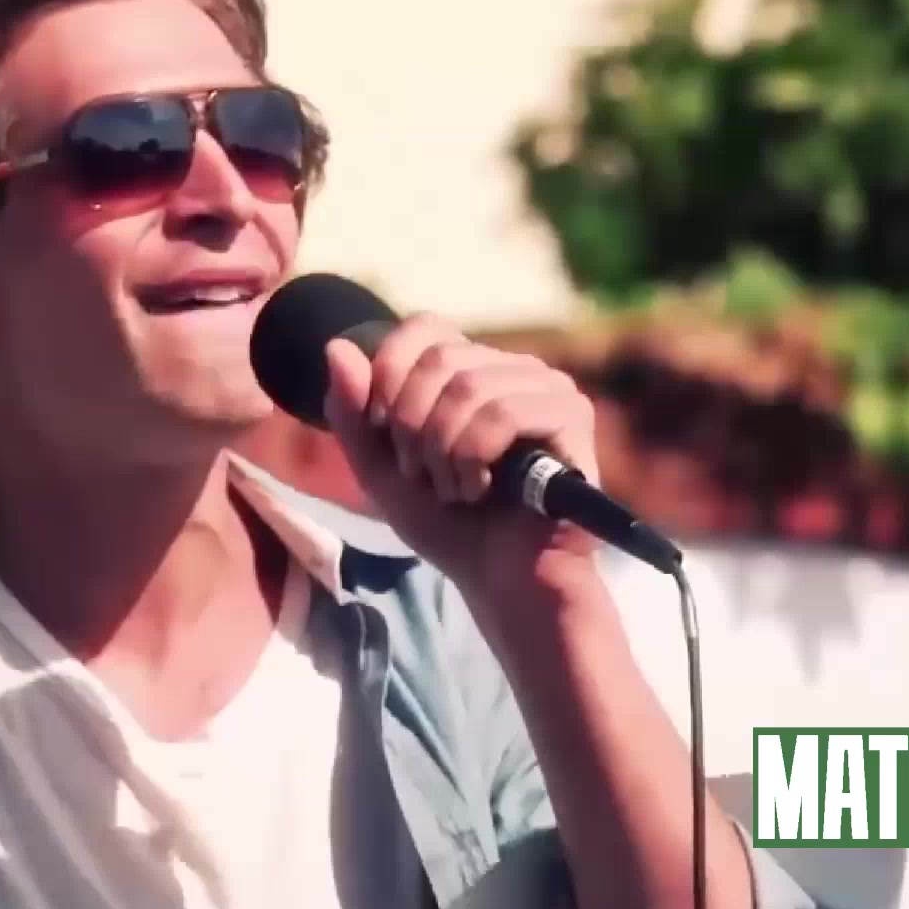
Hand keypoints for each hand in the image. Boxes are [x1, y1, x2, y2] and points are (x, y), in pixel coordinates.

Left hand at [321, 315, 603, 606]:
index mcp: (473, 369)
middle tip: (424, 475)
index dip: (391, 375)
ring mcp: (548, 387)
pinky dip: (475, 457)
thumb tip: (336, 347)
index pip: (425, 327)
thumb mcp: (381, 470)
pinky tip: (483, 490)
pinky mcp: (572, 415)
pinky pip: (504, 412)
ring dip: (443, 451)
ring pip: (469, 386)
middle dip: (413, 426)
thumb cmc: (449, 527)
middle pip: (440, 358)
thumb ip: (353, 413)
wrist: (499, 581)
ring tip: (456, 489)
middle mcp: (513, 368)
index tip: (387, 434)